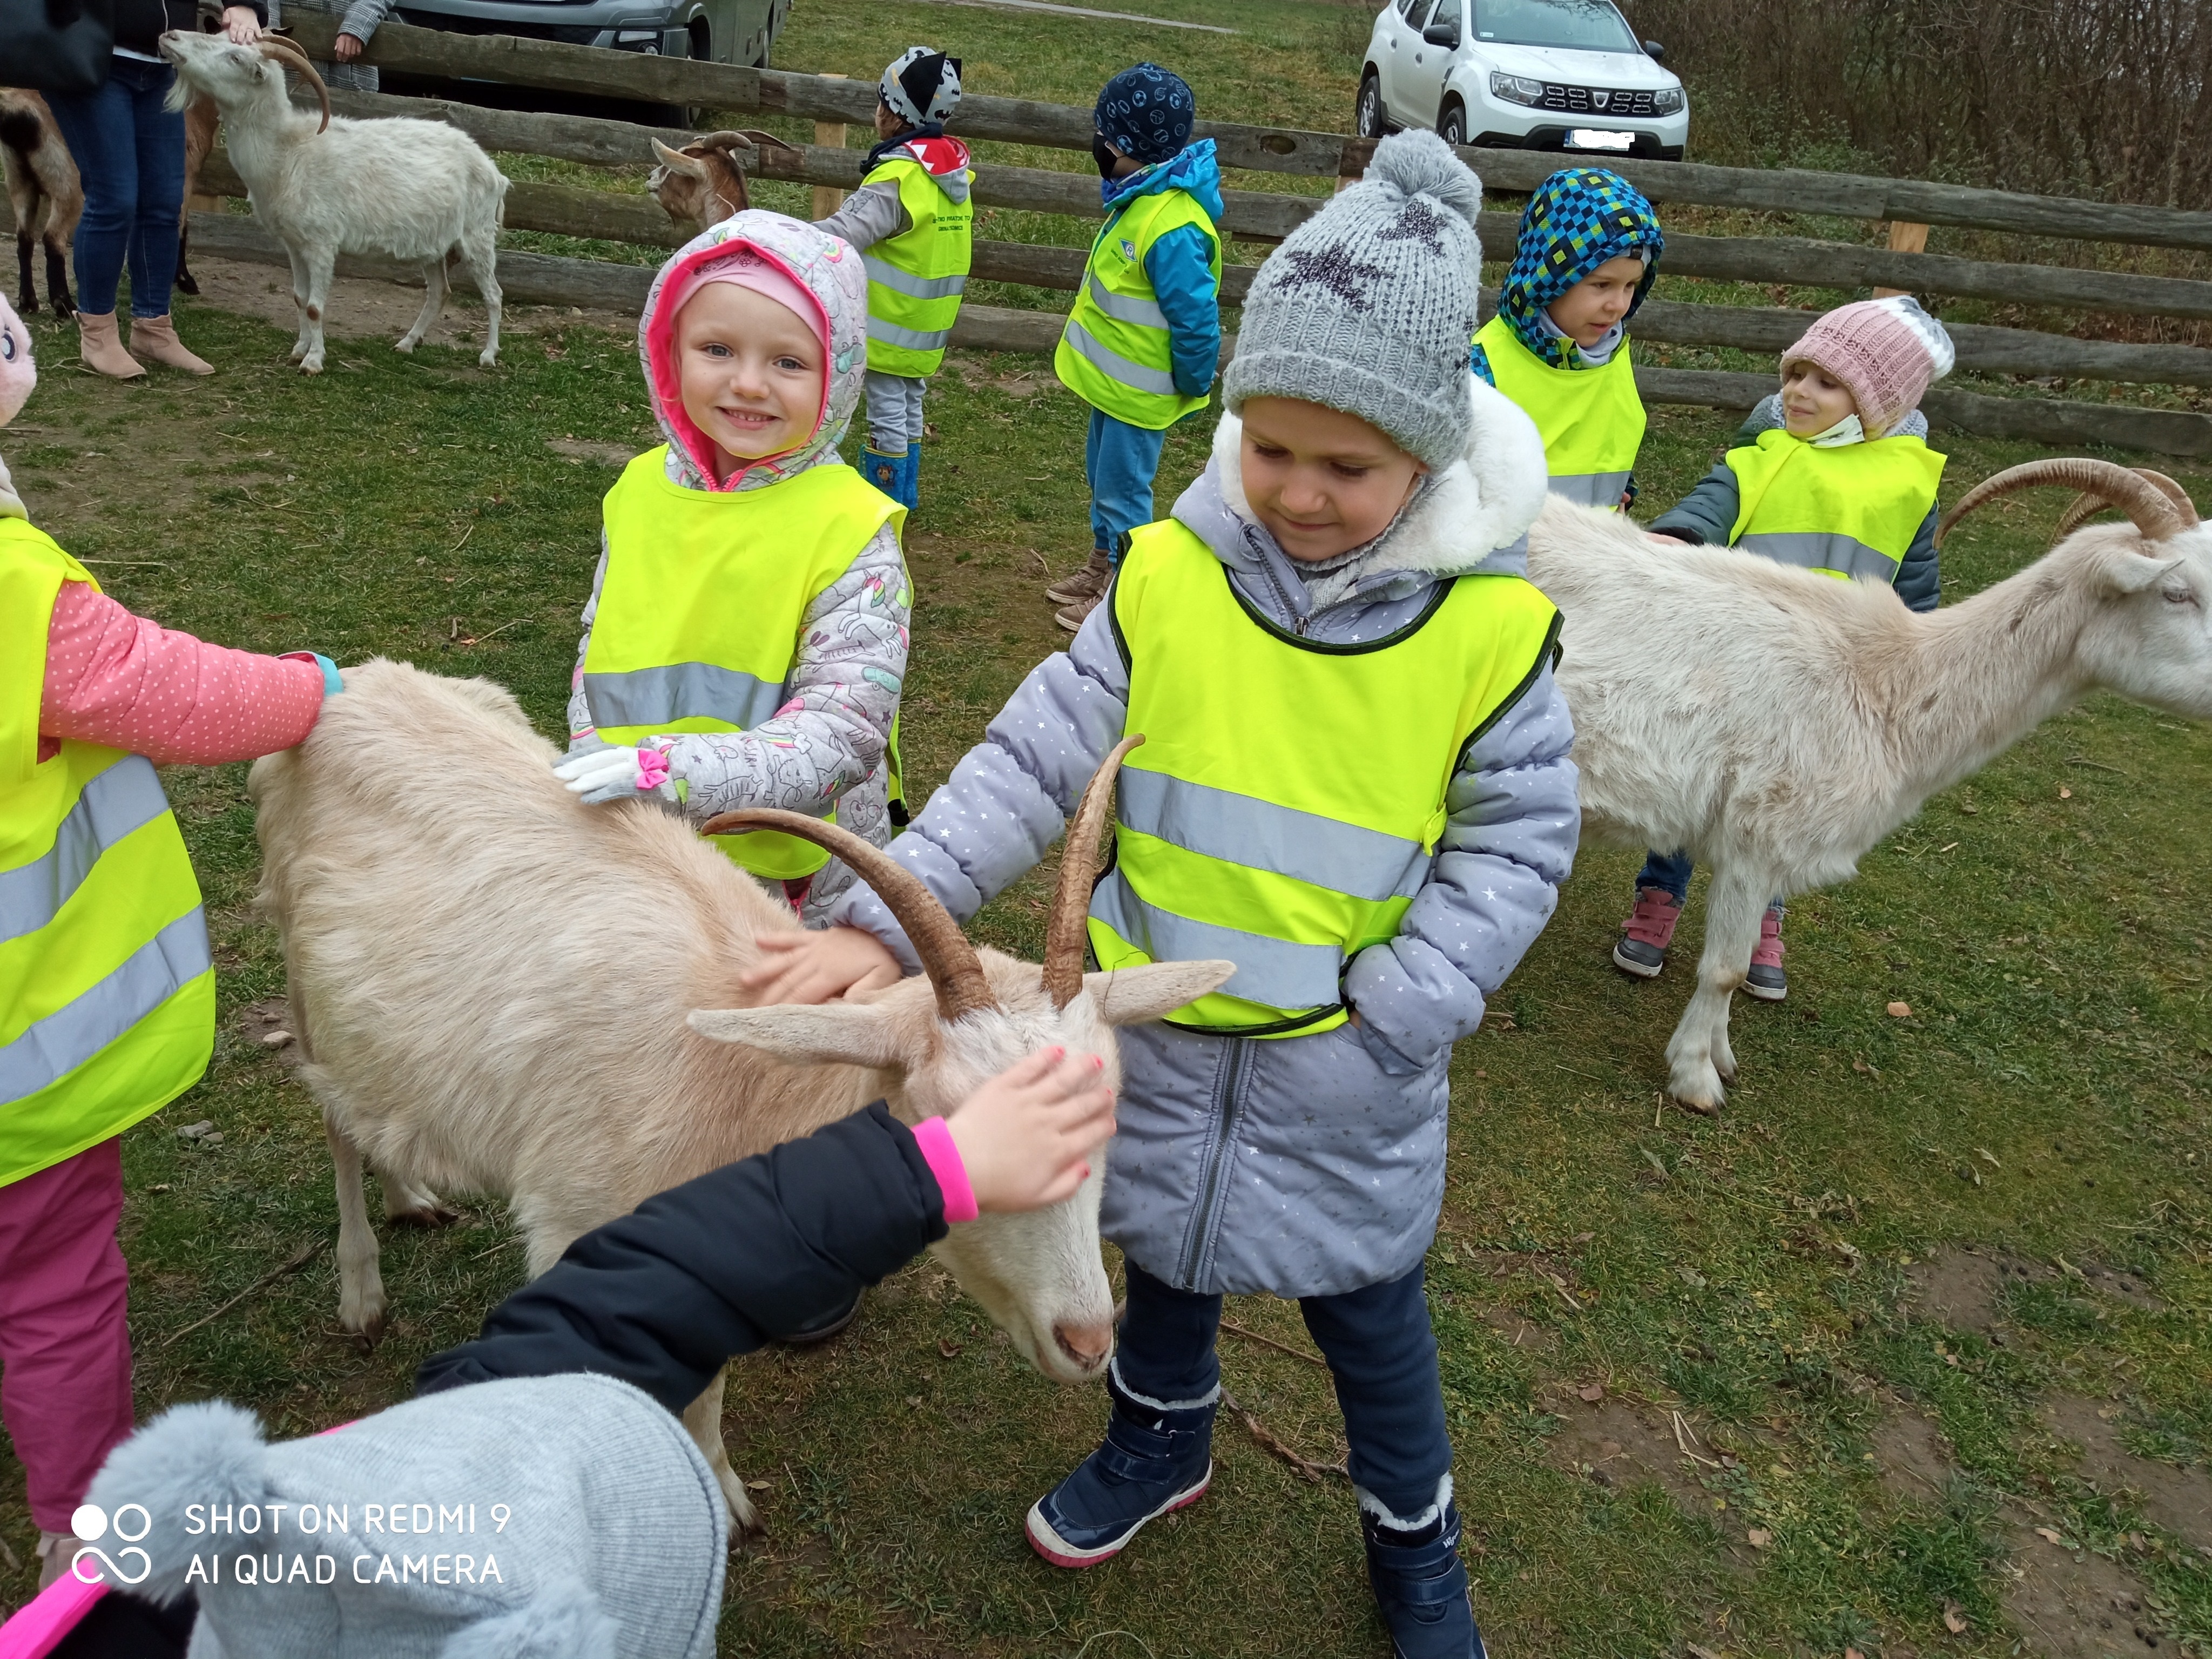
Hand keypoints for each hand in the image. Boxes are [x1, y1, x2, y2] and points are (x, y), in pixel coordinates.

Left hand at [220, 5, 260, 41]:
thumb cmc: (236, 12)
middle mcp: (243, 24)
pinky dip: (259, 36)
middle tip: (239, 43)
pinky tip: (259, 40)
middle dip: (241, 38)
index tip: (233, 40)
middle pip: (242, 31)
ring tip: (249, 43)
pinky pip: (259, 31)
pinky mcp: (257, 27)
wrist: (247, 6)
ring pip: (250, 32)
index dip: (233, 34)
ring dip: (250, 38)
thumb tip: (223, 30)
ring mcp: (251, 25)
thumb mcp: (228, 13)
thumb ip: (225, 21)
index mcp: (235, 20)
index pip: (234, 28)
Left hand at [332, 30, 362, 58]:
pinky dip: (356, 53)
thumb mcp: (340, 37)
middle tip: (343, 60)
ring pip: (352, 53)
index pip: (340, 50)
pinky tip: (354, 53)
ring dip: (350, 56)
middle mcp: (348, 41)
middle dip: (344, 58)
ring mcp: (354, 42)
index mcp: (342, 39)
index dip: (339, 56)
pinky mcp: (359, 44)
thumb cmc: (346, 33)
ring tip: (348, 56)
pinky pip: (358, 52)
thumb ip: (338, 43)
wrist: (355, 27)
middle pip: (346, 53)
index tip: (339, 59)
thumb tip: (336, 49)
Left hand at [552, 743, 673, 804]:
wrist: (688, 785)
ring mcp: (642, 770)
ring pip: (610, 771)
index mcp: (628, 751)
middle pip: (601, 758)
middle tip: (556, 774)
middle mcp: (634, 757)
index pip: (598, 750)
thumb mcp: (633, 769)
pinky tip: (586, 800)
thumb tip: (585, 771)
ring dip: (587, 779)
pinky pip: (621, 788)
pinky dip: (603, 793)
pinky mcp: (648, 786)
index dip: (577, 756)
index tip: (556, 763)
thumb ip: (613, 768)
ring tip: (568, 787)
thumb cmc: (657, 781)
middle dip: (577, 766)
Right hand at [739, 927, 901, 1005]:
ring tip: (743, 979)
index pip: (803, 995)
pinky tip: (757, 938)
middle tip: (749, 1014)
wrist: (891, 928)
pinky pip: (792, 937)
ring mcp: (815, 945)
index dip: (785, 1009)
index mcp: (832, 973)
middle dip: (769, 999)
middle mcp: (818, 958)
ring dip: (764, 970)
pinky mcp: (816, 936)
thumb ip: (859, 995)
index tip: (769, 1023)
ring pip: (784, 959)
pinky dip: (774, 938)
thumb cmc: (886, 960)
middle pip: (788, 981)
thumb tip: (834, 1008)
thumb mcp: (882, 982)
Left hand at [946, 1047, 1115, 1212]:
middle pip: (1082, 1105)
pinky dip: (1045, 1058)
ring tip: (1096, 1061)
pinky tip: (1058, 1050)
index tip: (1111, 1120)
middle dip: (1100, 1098)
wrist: (959, 1166)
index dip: (1104, 1126)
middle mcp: (1049, 1122)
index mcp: (1058, 1151)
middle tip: (1109, 1092)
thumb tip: (1085, 1166)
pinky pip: (1030, 1068)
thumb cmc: (996, 1188)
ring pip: (1063, 1080)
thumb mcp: (1036, 1198)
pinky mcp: (1006, 1086)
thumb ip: (1066, 1185)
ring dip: (1083, 1069)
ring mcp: (1028, 1101)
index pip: (1090, 1135)